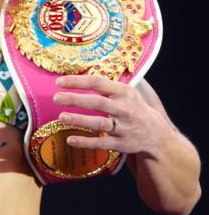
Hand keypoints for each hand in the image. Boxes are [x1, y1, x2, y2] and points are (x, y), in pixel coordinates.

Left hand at [55, 75, 170, 154]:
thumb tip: (81, 71)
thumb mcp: (127, 93)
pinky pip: (101, 143)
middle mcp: (125, 109)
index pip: (98, 83)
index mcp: (125, 92)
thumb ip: (107, 85)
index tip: (58, 82)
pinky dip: (85, 142)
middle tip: (56, 98)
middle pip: (98, 102)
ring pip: (99, 123)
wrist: (158, 135)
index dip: (77, 81)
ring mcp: (124, 127)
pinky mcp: (122, 144)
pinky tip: (70, 140)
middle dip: (75, 99)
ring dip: (79, 120)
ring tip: (61, 117)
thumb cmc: (135, 109)